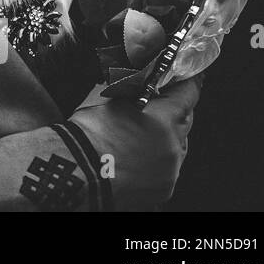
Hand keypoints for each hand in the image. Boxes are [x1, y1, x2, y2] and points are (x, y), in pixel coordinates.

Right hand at [68, 76, 201, 209]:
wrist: (74, 169)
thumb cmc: (87, 132)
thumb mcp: (106, 97)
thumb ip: (129, 86)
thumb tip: (137, 74)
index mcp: (164, 119)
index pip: (188, 94)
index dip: (187, 83)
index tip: (187, 77)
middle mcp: (173, 146)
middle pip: (186, 121)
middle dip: (176, 110)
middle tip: (162, 102)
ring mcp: (170, 170)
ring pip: (178, 146)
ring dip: (168, 136)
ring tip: (144, 132)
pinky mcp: (164, 188)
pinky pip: (168, 167)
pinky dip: (158, 159)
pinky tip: (139, 154)